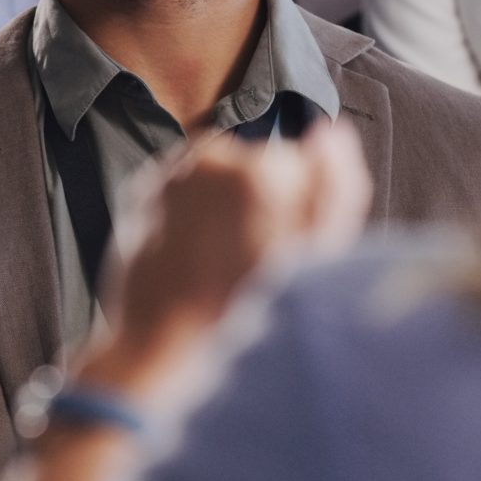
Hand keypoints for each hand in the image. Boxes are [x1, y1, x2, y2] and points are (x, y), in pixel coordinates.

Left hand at [89, 120, 369, 388]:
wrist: (164, 348)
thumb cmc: (248, 313)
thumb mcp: (316, 259)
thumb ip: (336, 187)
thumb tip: (333, 132)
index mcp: (263, 174)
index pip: (303, 166)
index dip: (300, 208)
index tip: (283, 247)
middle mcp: (215, 160)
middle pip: (262, 164)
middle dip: (263, 199)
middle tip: (249, 258)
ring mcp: (175, 172)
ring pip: (223, 169)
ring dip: (226, 199)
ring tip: (219, 257)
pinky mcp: (145, 188)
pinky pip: (186, 180)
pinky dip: (192, 203)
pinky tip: (193, 247)